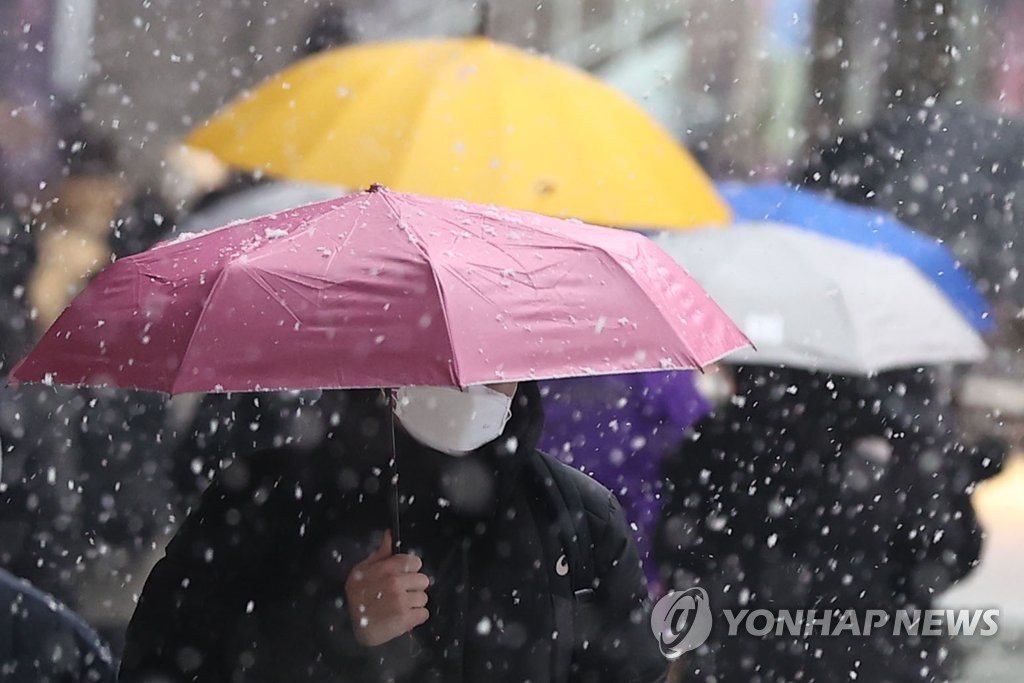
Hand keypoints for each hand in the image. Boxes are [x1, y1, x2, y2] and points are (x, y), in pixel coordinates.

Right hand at [345, 529, 429, 646]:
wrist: (349, 627)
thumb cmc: (357, 596)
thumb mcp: (362, 570)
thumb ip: (381, 552)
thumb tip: (389, 534)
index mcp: (387, 568)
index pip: (415, 562)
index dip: (410, 570)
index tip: (403, 576)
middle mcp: (396, 583)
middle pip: (423, 580)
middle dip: (413, 587)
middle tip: (401, 594)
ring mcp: (401, 602)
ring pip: (423, 598)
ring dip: (414, 603)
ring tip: (399, 607)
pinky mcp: (405, 620)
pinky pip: (424, 614)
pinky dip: (415, 617)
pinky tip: (403, 617)